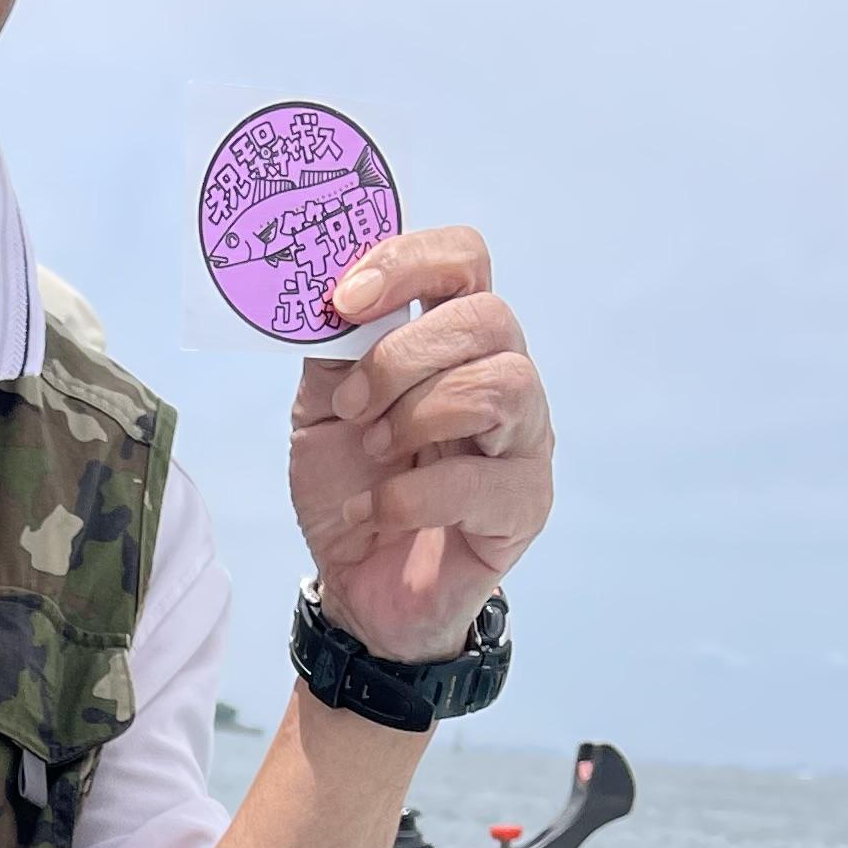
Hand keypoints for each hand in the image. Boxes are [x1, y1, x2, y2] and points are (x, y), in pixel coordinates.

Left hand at [288, 227, 552, 661]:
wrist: (355, 586)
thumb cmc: (351, 487)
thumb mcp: (322, 407)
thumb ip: (332, 347)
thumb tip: (322, 290)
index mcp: (454, 340)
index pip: (465, 260)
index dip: (409, 263)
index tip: (345, 299)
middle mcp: (503, 376)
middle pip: (486, 317)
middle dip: (402, 357)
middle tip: (354, 406)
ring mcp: (525, 440)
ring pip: (500, 386)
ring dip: (414, 419)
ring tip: (373, 454)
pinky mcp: (524, 505)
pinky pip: (479, 481)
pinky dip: (405, 497)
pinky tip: (374, 513)